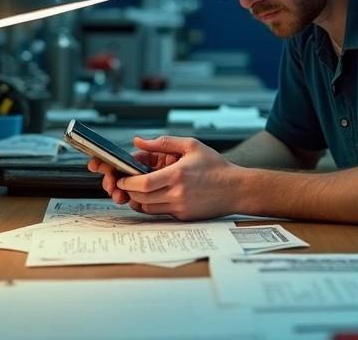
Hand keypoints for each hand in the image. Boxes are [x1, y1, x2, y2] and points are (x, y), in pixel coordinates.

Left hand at [114, 136, 243, 220]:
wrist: (236, 188)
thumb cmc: (215, 166)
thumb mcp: (191, 146)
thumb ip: (162, 143)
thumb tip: (139, 142)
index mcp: (177, 174)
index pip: (142, 183)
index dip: (126, 181)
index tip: (121, 177)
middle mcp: (177, 193)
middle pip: (140, 197)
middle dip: (128, 189)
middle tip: (126, 182)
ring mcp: (180, 207)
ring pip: (147, 207)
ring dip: (138, 198)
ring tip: (140, 188)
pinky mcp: (183, 216)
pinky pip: (159, 213)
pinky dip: (152, 205)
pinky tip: (156, 195)